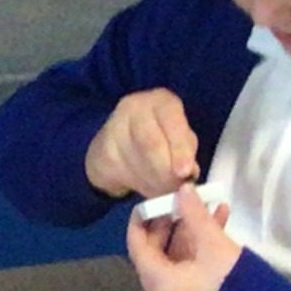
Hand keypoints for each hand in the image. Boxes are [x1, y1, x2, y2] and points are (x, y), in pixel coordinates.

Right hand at [83, 88, 200, 200]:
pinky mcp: (101, 151)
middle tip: (174, 189)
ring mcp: (114, 128)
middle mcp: (135, 107)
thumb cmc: (158, 136)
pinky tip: (144, 185)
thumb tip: (189, 172)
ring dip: (153, 184)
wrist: (116, 141)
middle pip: (152, 144)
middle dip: (166, 173)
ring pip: (137, 164)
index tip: (185, 172)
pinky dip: (138, 186)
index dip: (180, 149)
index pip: (172, 122)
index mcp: (162, 101)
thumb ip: (187, 152)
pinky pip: (122, 175)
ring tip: (162, 189)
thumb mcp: (179, 138)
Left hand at [125, 186, 241, 290]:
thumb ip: (195, 214)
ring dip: (190, 232)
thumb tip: (183, 189)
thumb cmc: (232, 281)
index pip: (137, 248)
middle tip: (180, 202)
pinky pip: (187, 269)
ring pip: (175, 258)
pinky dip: (198, 248)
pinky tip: (220, 222)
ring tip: (208, 206)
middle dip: (169, 224)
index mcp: (158, 283)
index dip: (140, 222)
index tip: (147, 201)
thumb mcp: (213, 243)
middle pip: (155, 252)